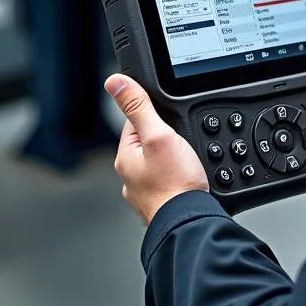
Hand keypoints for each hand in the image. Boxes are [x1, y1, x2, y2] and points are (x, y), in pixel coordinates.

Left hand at [104, 74, 208, 225]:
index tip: (170, 121)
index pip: (135, 123)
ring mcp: (145, 193)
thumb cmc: (175, 183)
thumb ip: (139, 107)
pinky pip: (168, 182)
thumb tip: (115, 83)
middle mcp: (130, 177)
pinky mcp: (161, 204)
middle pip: (148, 144)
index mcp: (125, 158)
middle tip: (183, 145)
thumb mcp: (158, 135)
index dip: (155, 117)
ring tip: (187, 164)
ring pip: (159, 165)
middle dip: (166, 141)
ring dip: (172, 161)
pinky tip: (187, 180)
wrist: (190, 222)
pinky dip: (177, 179)